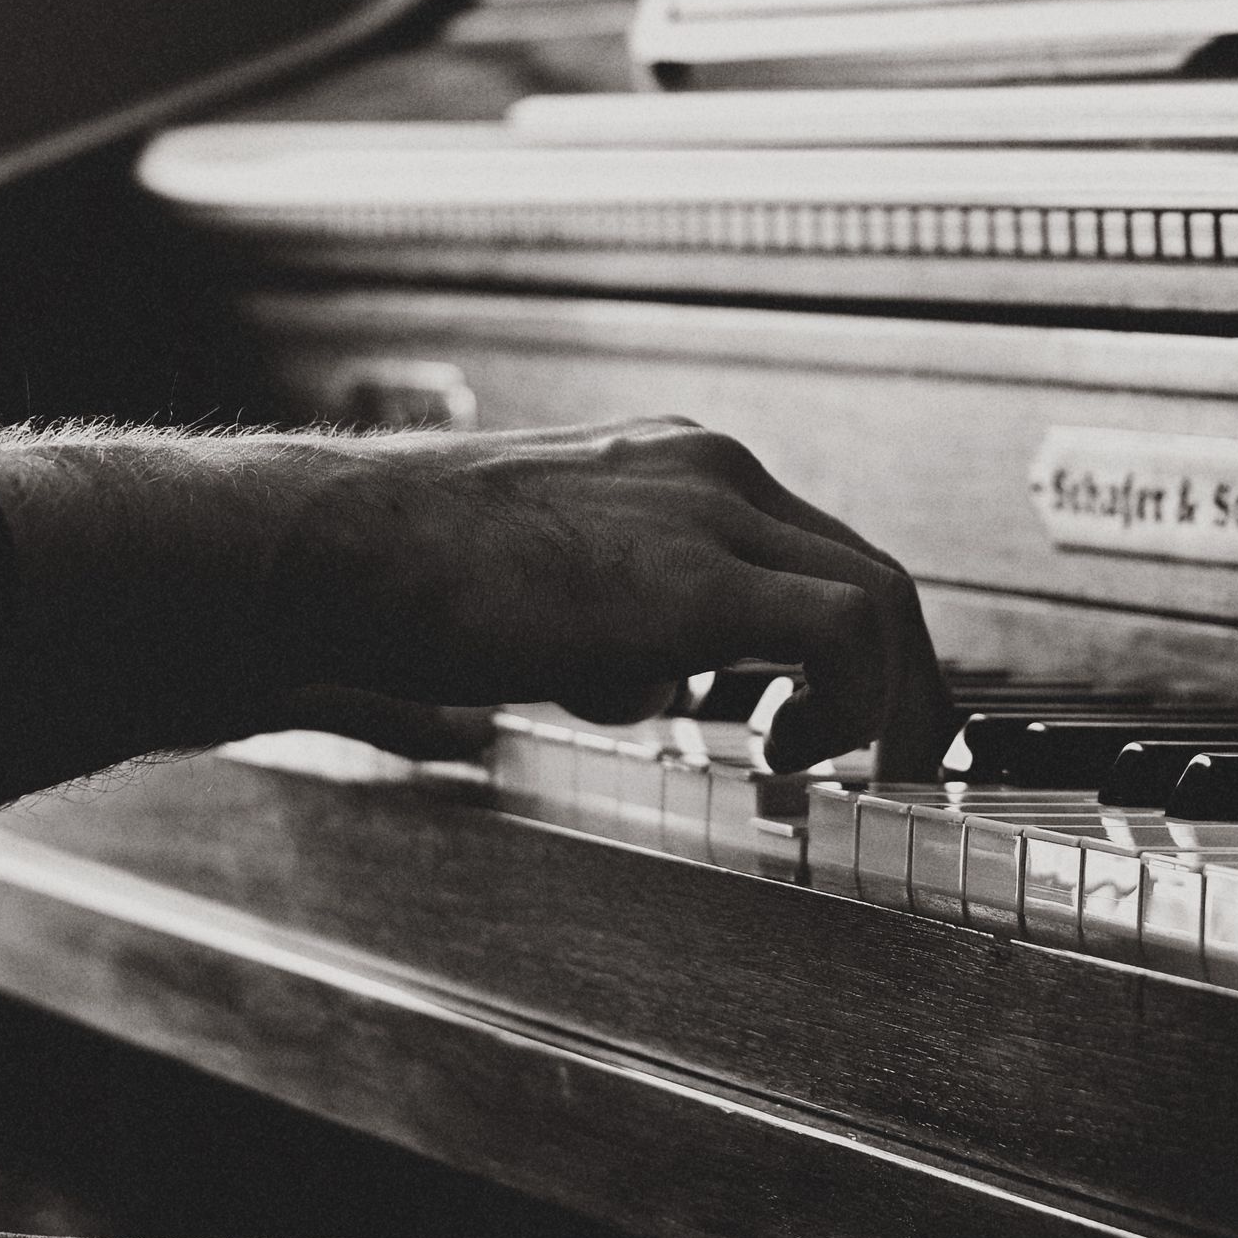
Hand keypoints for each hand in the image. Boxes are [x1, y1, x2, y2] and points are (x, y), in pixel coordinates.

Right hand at [246, 419, 943, 773]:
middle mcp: (706, 472)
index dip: (851, 639)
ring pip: (878, 596)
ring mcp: (708, 513)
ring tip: (842, 770)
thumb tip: (646, 689)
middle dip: (901, 675)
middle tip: (900, 759)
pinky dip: (851, 702)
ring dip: (887, 699)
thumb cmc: (405, 578)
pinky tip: (790, 753)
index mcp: (672, 467)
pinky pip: (844, 634)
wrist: (336, 549)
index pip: (811, 547)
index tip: (846, 709)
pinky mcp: (696, 577)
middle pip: (866, 569)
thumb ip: (614, 628)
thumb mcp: (543, 594)